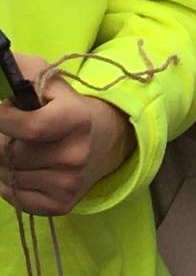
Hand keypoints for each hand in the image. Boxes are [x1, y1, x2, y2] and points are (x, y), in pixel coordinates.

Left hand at [0, 54, 135, 215]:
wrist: (105, 139)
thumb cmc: (66, 107)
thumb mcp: (49, 81)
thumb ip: (20, 71)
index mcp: (77, 120)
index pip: (27, 126)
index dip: (3, 119)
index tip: (4, 113)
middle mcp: (76, 155)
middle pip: (8, 153)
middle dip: (1, 140)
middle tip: (13, 133)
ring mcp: (69, 183)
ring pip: (7, 176)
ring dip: (4, 162)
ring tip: (21, 149)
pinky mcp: (61, 204)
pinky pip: (13, 196)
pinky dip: (9, 183)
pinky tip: (26, 169)